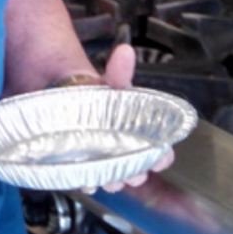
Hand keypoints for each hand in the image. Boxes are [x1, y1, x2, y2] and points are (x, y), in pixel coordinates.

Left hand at [85, 42, 174, 193]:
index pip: (162, 154)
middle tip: (131, 170)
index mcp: (141, 136)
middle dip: (136, 173)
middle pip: (138, 171)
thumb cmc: (99, 96)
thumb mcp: (111, 83)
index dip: (162, 158)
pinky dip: (89, 182)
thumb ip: (119, 72)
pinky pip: (92, 181)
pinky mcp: (88, 168)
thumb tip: (125, 50)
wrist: (70, 101)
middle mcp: (128, 153)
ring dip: (113, 181)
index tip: (160, 157)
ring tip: (108, 176)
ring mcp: (108, 163)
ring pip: (116, 180)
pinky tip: (86, 178)